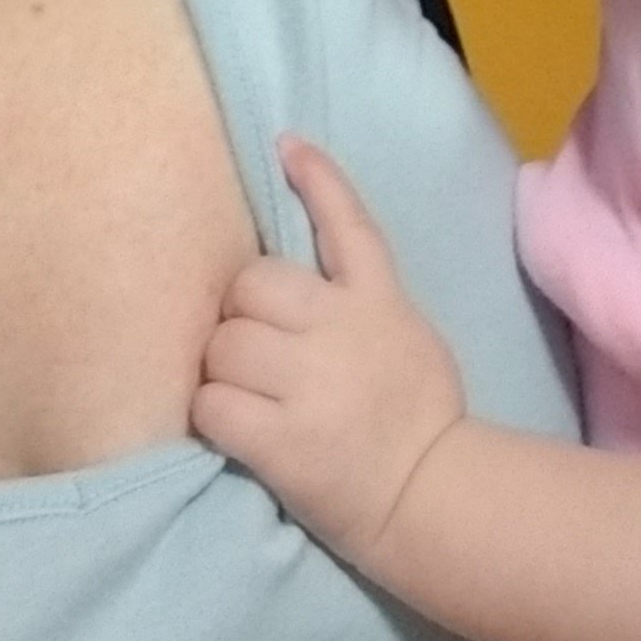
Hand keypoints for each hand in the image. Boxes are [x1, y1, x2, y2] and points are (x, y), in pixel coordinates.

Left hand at [194, 137, 469, 566]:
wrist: (428, 495)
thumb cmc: (415, 415)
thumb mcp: (405, 332)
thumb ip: (358, 298)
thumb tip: (301, 268)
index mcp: (379, 301)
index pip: (347, 226)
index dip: (317, 180)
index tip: (286, 145)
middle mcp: (342, 332)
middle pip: (247, 287)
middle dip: (239, 317)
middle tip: (257, 354)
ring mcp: (310, 385)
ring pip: (222, 344)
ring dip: (221, 369)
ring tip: (248, 395)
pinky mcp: (282, 440)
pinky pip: (212, 402)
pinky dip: (213, 414)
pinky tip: (235, 428)